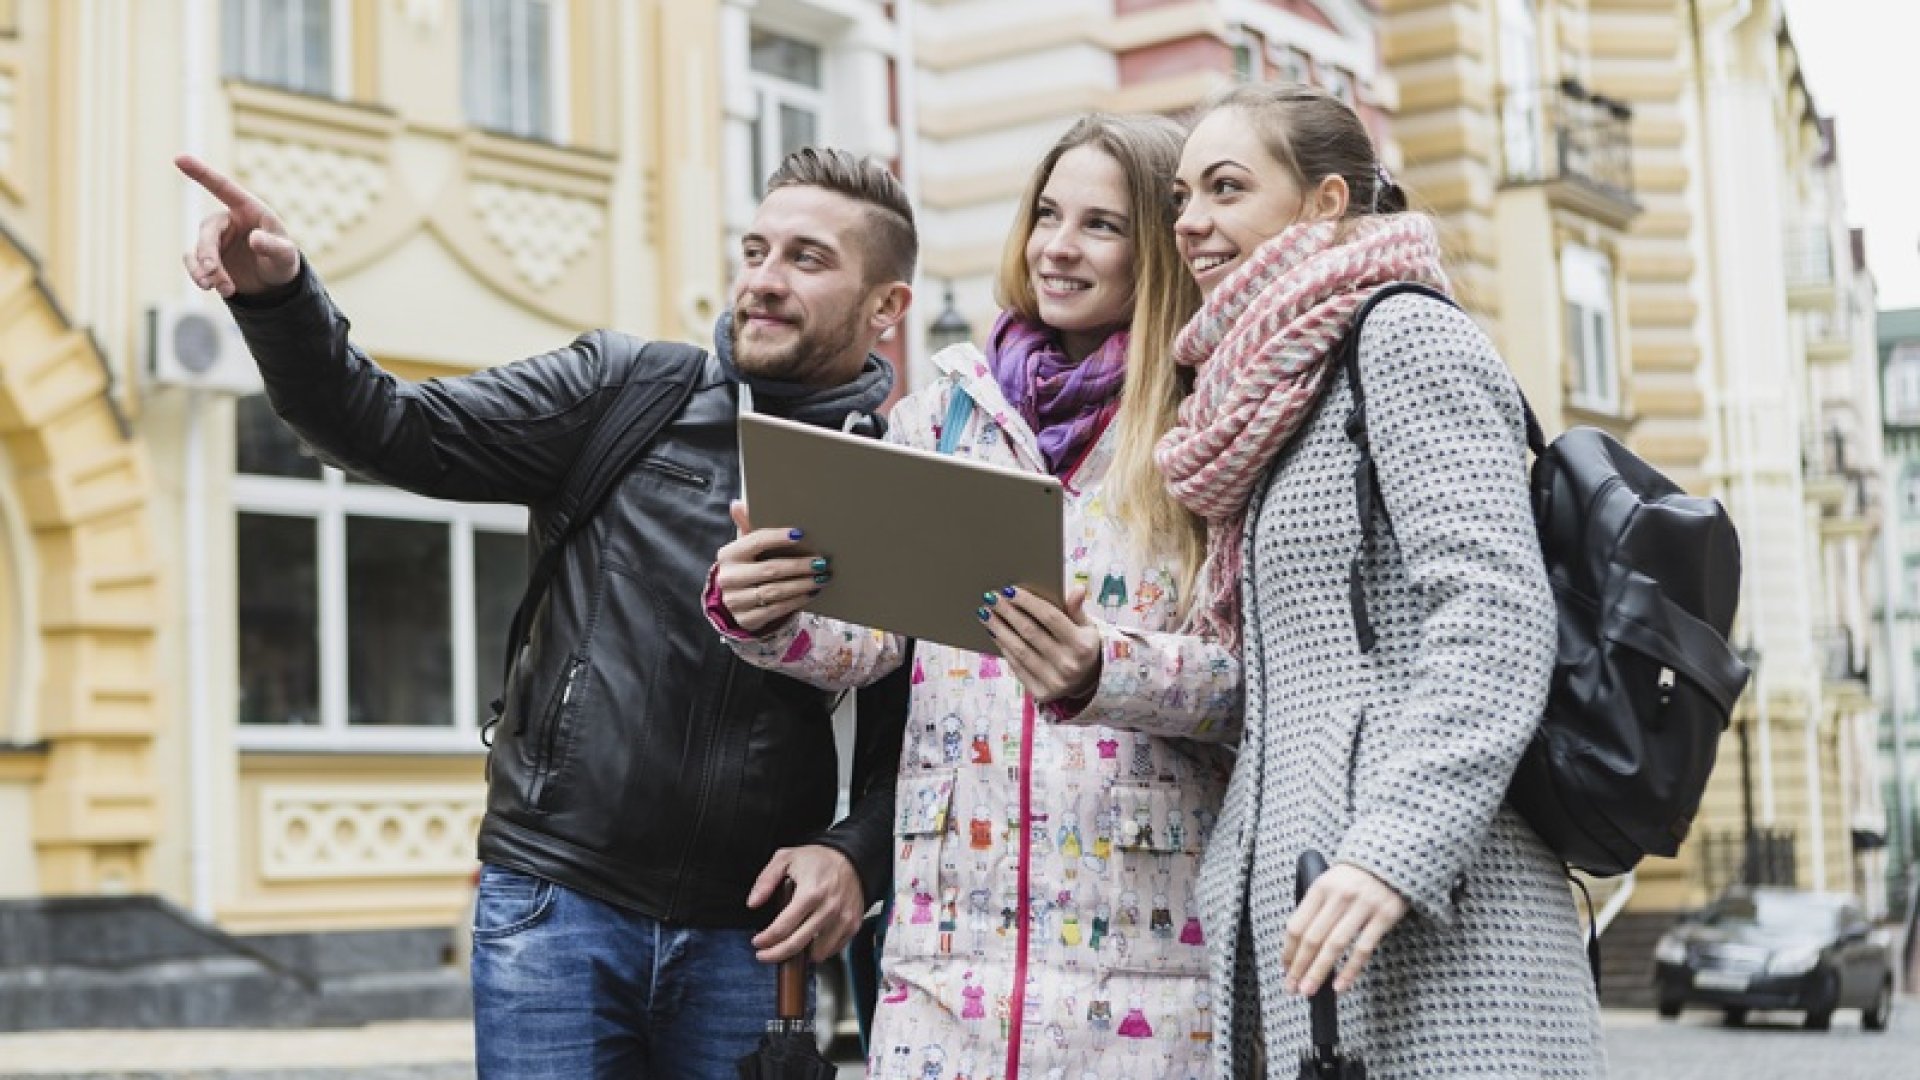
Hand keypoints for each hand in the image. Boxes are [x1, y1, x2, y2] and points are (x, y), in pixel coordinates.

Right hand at [175, 153, 301, 297]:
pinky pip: (193, 263)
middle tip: (214, 275)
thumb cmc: (282, 259)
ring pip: (198, 250)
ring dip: (205, 271)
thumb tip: (255, 240)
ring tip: (225, 289)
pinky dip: (199, 275)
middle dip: (208, 255)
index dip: (201, 173)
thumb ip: (273, 246)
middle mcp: (227, 221)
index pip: (222, 187)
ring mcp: (214, 240)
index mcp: (247, 209)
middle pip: (207, 232)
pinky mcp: (207, 258)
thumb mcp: (285, 255)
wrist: (275, 283)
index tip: (179, 157)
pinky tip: (212, 288)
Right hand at [713, 502, 827, 634]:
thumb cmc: (747, 566)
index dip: (778, 537)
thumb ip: (746, 525)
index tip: (801, 534)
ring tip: (821, 578)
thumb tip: (738, 504)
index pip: (756, 542)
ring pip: (774, 592)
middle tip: (821, 562)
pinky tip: (811, 593)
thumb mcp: (746, 546)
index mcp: (728, 554)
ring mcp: (735, 601)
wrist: (735, 600)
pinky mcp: (746, 619)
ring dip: (802, 584)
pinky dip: (796, 601)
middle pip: (769, 570)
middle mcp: (728, 578)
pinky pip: (776, 610)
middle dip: (799, 566)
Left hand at [747, 845, 865, 963]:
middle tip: (764, 955)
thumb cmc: (818, 859)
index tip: (757, 942)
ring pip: (817, 953)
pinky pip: (834, 949)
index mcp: (810, 893)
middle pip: (797, 944)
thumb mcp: (785, 859)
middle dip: (775, 954)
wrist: (851, 858)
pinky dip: (820, 950)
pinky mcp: (853, 925)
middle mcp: (828, 908)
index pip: (782, 927)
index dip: (766, 939)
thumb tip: (753, 903)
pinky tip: (811, 940)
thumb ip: (765, 880)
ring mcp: (843, 919)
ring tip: (790, 944)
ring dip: (801, 954)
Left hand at [980, 586, 1101, 702]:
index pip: (1050, 617)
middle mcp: (1068, 664)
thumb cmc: (1083, 647)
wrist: (1088, 683)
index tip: (1009, 589)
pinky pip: (1017, 667)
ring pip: (1019, 650)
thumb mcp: (1087, 627)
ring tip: (985, 614)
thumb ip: (1077, 609)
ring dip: (999, 630)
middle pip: (1030, 632)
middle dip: (1007, 612)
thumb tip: (1077, 589)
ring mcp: (1054, 681)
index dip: (1028, 602)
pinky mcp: (1041, 692)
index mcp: (1082, 645)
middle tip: (990, 598)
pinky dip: (1004, 648)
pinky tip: (994, 634)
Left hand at [1283, 864, 1408, 994]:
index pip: (1297, 925)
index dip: (1289, 951)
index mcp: (1320, 888)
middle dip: (1299, 967)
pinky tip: (1339, 985)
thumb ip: (1315, 908)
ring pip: (1334, 945)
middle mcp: (1339, 896)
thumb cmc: (1355, 877)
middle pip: (1313, 938)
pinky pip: (1363, 949)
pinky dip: (1350, 970)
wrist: (1394, 858)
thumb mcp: (1330, 882)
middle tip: (1292, 988)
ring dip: (1319, 972)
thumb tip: (1297, 946)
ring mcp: (1362, 906)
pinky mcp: (1384, 916)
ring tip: (1309, 990)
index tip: (1285, 969)